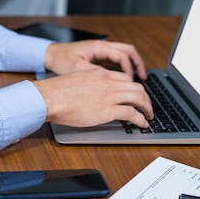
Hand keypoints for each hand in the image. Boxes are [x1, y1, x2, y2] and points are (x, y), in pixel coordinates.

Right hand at [34, 65, 152, 128]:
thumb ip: (90, 83)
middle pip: (136, 86)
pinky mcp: (107, 110)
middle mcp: (108, 82)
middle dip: (145, 97)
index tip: (134, 95)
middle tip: (147, 106)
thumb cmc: (58, 91)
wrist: (50, 97)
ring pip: (139, 97)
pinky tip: (142, 124)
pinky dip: (140, 119)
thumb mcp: (77, 79)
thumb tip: (94, 93)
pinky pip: (132, 113)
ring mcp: (109, 96)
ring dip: (147, 108)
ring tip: (148, 116)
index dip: (132, 87)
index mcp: (99, 73)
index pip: (124, 78)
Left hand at [44, 39, 147, 80]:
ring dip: (132, 65)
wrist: (49, 55)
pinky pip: (115, 59)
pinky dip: (123, 67)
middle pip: (128, 51)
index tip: (132, 82)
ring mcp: (100, 50)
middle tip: (144, 78)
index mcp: (99, 47)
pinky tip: (123, 79)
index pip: (122, 56)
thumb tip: (113, 85)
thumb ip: (96, 76)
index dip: (130, 69)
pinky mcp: (97, 56)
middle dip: (138, 64)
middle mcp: (102, 46)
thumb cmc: (60, 60)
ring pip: (123, 54)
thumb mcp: (78, 69)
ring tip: (138, 79)